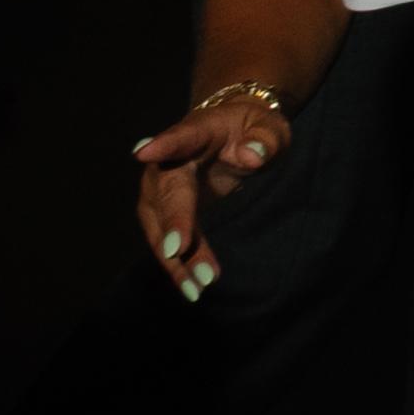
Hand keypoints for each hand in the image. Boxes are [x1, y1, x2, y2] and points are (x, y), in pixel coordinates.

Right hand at [131, 88, 291, 303]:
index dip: (163, 145)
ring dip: (175, 257)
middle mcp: (169, 161)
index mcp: (196, 130)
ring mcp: (161, 189)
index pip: (180, 136)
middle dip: (171, 221)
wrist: (232, 133)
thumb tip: (252, 156)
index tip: (144, 153)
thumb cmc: (251, 127)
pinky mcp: (166, 214)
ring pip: (161, 225)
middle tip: (177, 250)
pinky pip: (169, 241)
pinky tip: (192, 288)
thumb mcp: (269, 126)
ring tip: (196, 286)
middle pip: (167, 192)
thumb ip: (265, 139)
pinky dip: (179, 265)